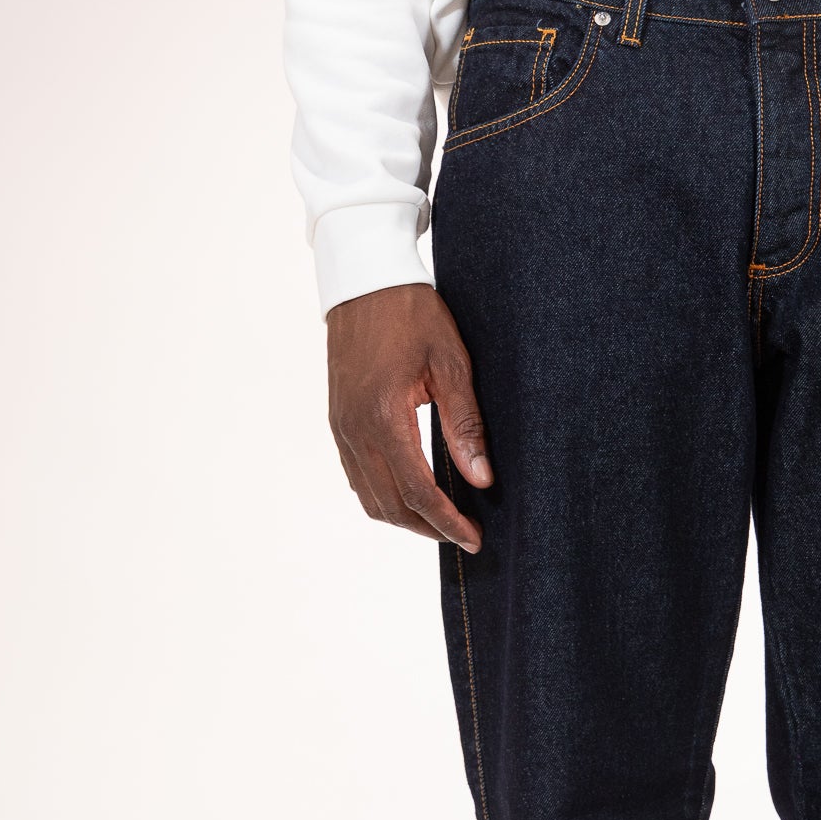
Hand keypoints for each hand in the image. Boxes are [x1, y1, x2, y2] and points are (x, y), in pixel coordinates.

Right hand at [326, 283, 490, 549]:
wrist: (364, 280)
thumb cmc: (412, 314)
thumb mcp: (451, 364)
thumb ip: (465, 426)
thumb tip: (482, 479)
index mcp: (384, 419)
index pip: (419, 493)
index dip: (449, 522)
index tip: (475, 539)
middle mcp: (356, 431)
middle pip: (392, 506)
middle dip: (429, 528)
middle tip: (463, 534)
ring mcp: (342, 428)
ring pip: (370, 498)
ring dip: (405, 517)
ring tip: (440, 520)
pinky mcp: (337, 422)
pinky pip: (357, 477)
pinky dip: (384, 497)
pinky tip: (411, 493)